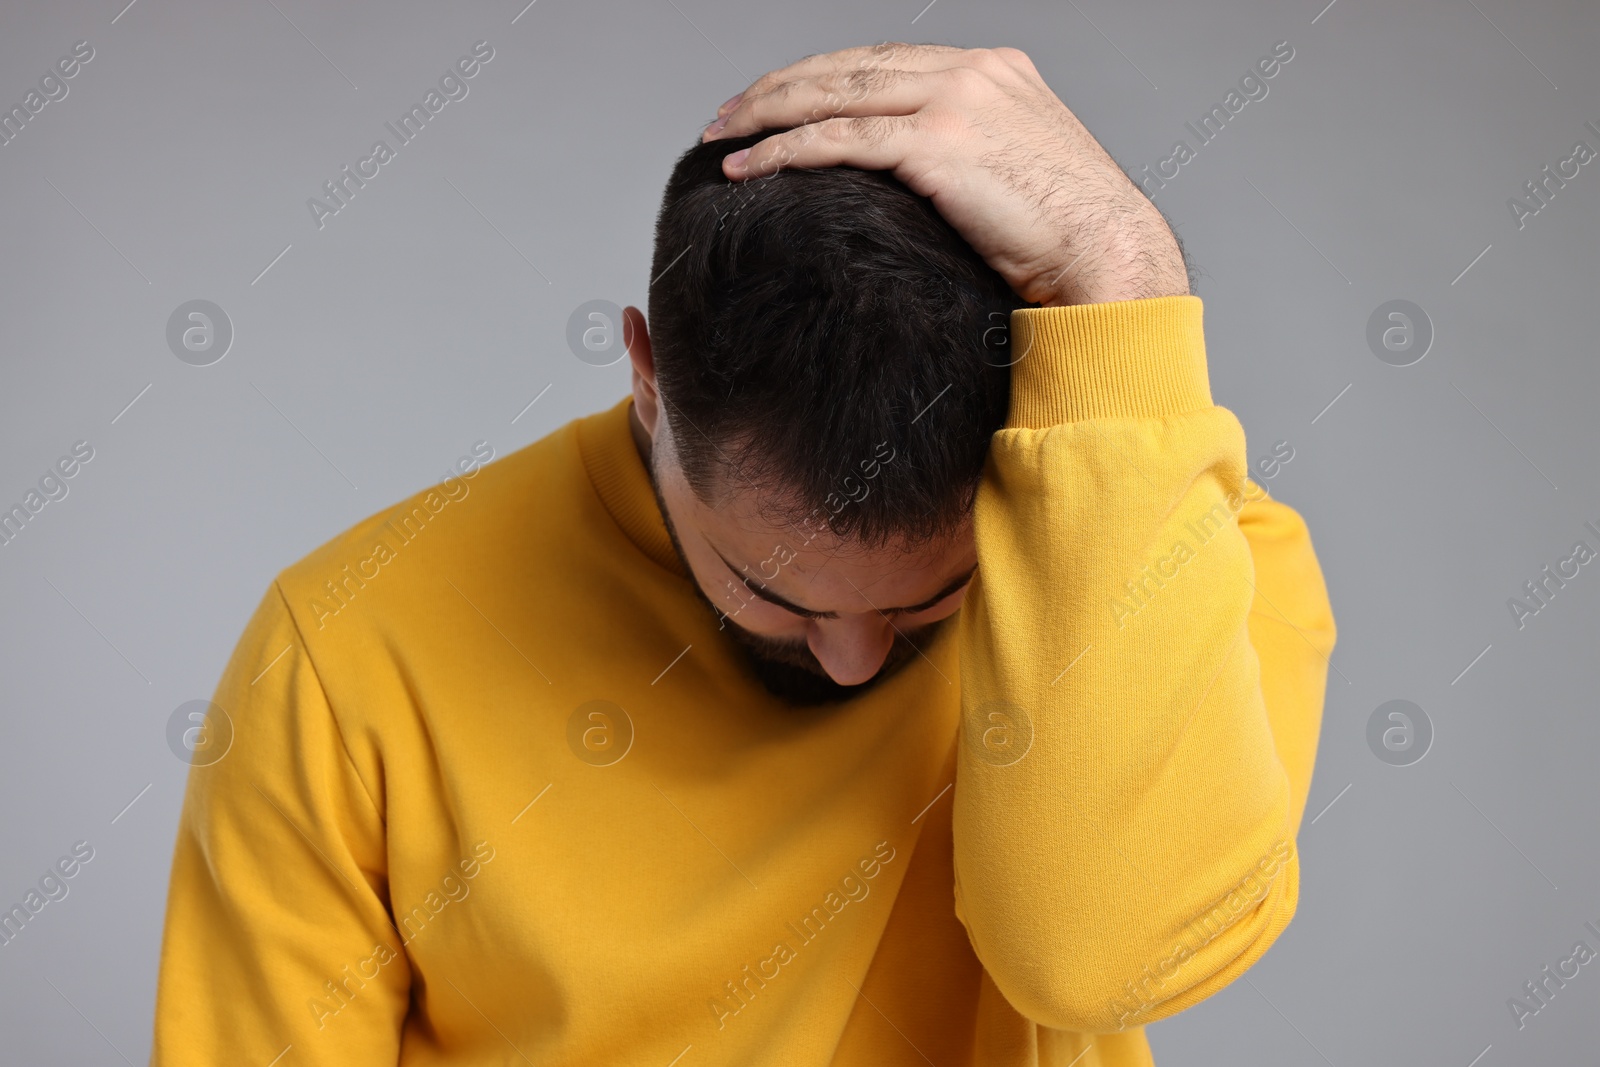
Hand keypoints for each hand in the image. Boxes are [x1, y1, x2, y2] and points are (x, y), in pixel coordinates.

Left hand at [701, 43, 1187, 307]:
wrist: (1110, 255)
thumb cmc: (1071, 239)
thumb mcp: (1022, 175)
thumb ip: (974, 158)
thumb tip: (928, 186)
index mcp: (992, 72)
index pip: (884, 62)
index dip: (821, 79)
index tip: (779, 102)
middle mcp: (971, 73)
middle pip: (848, 67)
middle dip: (778, 89)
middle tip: (729, 115)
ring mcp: (954, 101)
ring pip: (834, 93)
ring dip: (767, 114)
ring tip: (722, 138)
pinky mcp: (938, 143)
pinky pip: (840, 139)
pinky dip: (785, 151)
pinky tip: (748, 169)